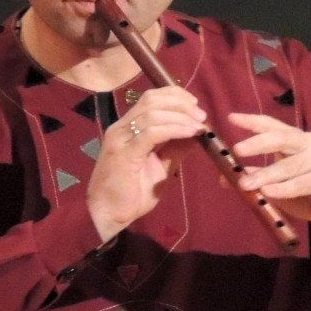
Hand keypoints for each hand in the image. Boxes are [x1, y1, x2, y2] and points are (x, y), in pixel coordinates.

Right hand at [86, 86, 207, 242]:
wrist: (109, 214)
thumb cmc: (132, 193)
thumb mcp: (161, 166)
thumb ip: (175, 148)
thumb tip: (196, 132)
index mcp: (129, 128)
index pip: (151, 98)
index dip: (175, 96)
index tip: (195, 105)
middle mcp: (122, 127)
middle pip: (152, 99)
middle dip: (180, 102)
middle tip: (201, 115)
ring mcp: (121, 138)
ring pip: (152, 113)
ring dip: (180, 116)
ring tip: (198, 124)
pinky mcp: (124, 152)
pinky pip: (151, 133)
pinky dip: (174, 129)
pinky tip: (190, 133)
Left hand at [228, 112, 310, 230]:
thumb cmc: (308, 193)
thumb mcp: (278, 185)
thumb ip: (256, 177)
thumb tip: (224, 178)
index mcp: (296, 140)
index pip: (273, 126)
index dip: (252, 121)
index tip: (231, 118)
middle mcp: (309, 144)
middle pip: (281, 137)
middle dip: (257, 142)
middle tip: (237, 150)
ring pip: (288, 164)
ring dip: (265, 174)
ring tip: (245, 183)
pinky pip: (301, 182)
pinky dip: (283, 188)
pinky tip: (269, 192)